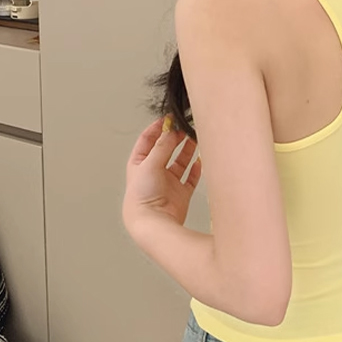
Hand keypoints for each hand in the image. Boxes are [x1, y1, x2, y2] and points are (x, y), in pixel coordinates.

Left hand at [123, 118, 201, 232]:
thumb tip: (170, 130)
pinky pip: (191, 178)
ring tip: (196, 138)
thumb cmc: (143, 196)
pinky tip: (201, 160)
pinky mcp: (181, 194)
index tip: (170, 118)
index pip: (148, 141)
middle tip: (185, 127)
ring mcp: (168, 183)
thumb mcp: (150, 164)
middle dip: (175, 137)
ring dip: (187, 150)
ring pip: (180, 162)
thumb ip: (162, 146)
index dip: (157, 128)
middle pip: (166, 149)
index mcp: (140, 164)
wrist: (153, 223)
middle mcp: (153, 173)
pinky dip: (197, 168)